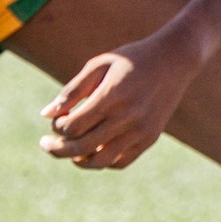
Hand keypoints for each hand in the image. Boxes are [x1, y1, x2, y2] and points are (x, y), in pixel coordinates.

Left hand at [38, 26, 201, 171]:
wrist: (174, 60)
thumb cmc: (131, 59)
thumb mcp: (99, 65)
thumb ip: (72, 90)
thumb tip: (46, 115)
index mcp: (112, 96)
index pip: (72, 126)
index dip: (57, 127)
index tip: (57, 118)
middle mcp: (127, 117)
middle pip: (81, 147)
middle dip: (57, 148)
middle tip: (46, 144)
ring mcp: (141, 131)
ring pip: (100, 161)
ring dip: (78, 161)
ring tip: (68, 153)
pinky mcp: (150, 138)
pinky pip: (120, 162)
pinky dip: (102, 162)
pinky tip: (92, 152)